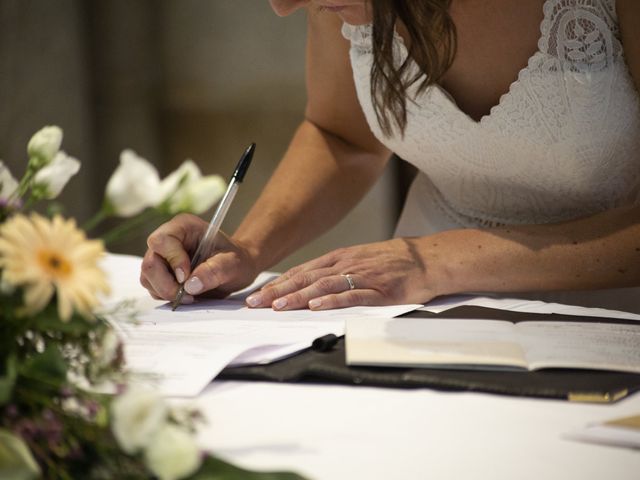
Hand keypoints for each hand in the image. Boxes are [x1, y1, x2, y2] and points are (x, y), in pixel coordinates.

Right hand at [140, 213, 258, 303]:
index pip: (162, 241)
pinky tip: (187, 296)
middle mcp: (169, 239)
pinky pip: (153, 288)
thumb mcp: (233, 264)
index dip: (172, 260)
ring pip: (148, 277)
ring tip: (191, 296)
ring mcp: (162, 257)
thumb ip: (214, 271)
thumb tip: (191, 285)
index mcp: (184, 226)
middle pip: (150, 262)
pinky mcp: (161, 273)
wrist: (236, 269)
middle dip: (166, 283)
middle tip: (188, 295)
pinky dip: (167, 296)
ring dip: (166, 292)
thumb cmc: (236, 260)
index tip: (187, 277)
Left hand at [245, 238, 437, 309]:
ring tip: (278, 305)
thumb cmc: (391, 262)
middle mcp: (345, 265)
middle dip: (278, 291)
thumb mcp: (357, 260)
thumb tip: (306, 286)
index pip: (301, 271)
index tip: (258, 295)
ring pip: (323, 286)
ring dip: (298, 295)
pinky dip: (332, 301)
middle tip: (256, 303)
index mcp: (338, 259)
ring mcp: (361, 277)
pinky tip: (316, 306)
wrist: (425, 260)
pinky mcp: (378, 290)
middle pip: (306, 277)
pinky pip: (352, 295)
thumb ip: (333, 272)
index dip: (278, 283)